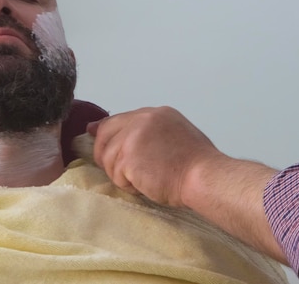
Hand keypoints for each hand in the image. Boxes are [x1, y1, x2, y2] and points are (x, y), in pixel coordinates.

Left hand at [87, 106, 222, 207]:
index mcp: (155, 114)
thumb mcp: (174, 134)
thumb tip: (111, 130)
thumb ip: (146, 131)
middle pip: (106, 134)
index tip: (94, 134)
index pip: (119, 119)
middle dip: (105, 154)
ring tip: (145, 180)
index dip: (105, 130)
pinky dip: (128, 185)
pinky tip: (146, 185)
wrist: (204, 177)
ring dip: (122, 175)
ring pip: (109, 158)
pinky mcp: (128, 158)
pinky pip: (116, 175)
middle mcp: (142, 120)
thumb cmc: (196, 164)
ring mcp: (133, 137)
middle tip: (119, 170)